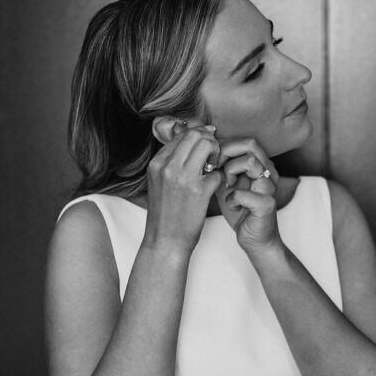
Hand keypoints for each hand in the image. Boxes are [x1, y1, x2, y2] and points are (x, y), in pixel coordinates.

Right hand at [143, 119, 221, 255]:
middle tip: (212, 156)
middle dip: (209, 140)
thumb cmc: (165, 214)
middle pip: (195, 134)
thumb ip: (170, 162)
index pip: (181, 134)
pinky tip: (214, 187)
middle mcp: (168, 167)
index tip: (205, 147)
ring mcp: (183, 178)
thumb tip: (189, 140)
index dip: (198, 137)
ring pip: (207, 145)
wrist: (165, 241)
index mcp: (156, 164)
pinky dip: (219, 177)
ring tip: (213, 169)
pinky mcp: (199, 191)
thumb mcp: (159, 183)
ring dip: (216, 153)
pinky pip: (217, 171)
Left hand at [213, 136, 281, 255]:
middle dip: (225, 153)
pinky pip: (244, 193)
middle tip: (214, 167)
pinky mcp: (267, 205)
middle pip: (250, 144)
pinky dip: (232, 199)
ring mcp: (269, 187)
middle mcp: (268, 172)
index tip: (210, 159)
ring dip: (230, 171)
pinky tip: (231, 205)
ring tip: (226, 185)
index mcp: (261, 164)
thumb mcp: (226, 183)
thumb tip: (200, 151)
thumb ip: (219, 167)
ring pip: (250, 162)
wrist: (254, 238)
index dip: (223, 145)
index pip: (244, 140)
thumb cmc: (240, 210)